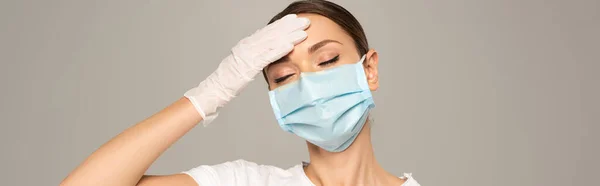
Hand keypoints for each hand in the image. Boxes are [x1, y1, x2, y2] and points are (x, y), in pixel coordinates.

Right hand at [184, 14, 309, 124]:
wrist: (216, 89)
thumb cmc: (229, 80)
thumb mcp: (243, 64)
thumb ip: (255, 56)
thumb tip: (267, 53)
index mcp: (246, 44)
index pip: (266, 31)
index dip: (281, 24)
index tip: (293, 19)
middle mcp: (247, 46)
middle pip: (271, 33)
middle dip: (289, 26)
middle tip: (304, 21)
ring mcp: (248, 55)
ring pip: (271, 42)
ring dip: (289, 36)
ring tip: (303, 31)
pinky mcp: (249, 66)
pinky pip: (267, 56)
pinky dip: (279, 49)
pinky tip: (290, 45)